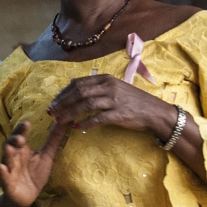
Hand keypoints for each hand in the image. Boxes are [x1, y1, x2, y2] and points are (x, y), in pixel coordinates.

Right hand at [0, 119, 68, 206]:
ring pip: (6, 160)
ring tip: (9, 148)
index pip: (20, 136)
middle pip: (10, 145)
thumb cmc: (35, 174)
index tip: (27, 123)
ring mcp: (9, 170)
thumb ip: (53, 139)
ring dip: (7, 154)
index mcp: (22, 150)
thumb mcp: (46, 156)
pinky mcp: (8, 184)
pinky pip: (4, 178)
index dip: (21, 129)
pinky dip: (2, 173)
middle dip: (13, 140)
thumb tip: (64, 121)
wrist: (27, 198)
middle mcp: (13, 158)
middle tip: (20, 138)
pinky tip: (1, 167)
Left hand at [45, 74, 169, 135]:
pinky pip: (98, 118)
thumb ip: (98, 87)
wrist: (154, 111)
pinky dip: (85, 123)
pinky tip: (76, 128)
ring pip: (86, 105)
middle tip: (51, 111)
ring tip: (59, 120)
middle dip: (62, 102)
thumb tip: (75, 89)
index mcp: (106, 79)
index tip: (54, 101)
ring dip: (70, 113)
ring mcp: (114, 100)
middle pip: (79, 92)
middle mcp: (109, 87)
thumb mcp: (116, 87)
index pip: (79, 83)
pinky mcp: (119, 114)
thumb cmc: (134, 101)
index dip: (64, 92)